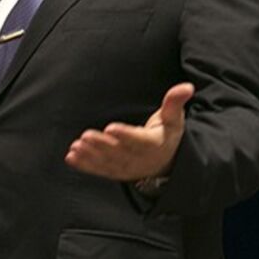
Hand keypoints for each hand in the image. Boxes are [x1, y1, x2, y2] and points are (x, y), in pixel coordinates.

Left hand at [64, 82, 193, 181]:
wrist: (167, 163)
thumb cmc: (167, 134)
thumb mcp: (174, 119)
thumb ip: (175, 102)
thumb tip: (187, 86)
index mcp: (154, 144)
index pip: (139, 140)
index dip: (125, 135)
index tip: (111, 128)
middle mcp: (139, 159)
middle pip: (119, 153)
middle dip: (102, 145)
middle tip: (86, 136)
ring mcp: (126, 168)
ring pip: (107, 163)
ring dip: (90, 156)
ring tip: (76, 147)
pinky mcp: (115, 172)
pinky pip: (99, 170)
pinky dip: (85, 165)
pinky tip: (71, 157)